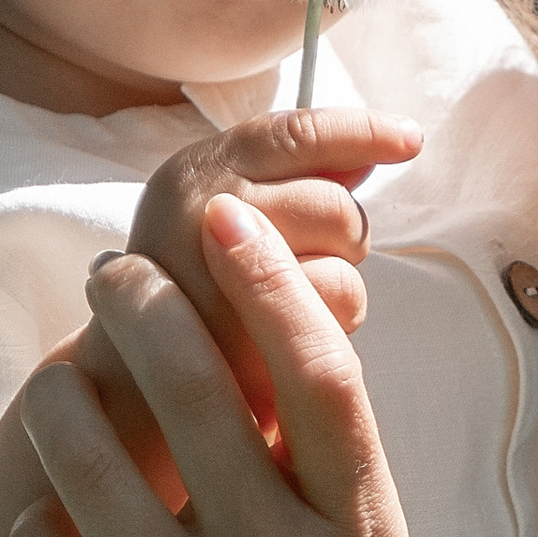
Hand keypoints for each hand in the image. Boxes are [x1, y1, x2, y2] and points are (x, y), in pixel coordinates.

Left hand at [9, 196, 421, 536]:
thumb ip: (339, 462)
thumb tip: (298, 314)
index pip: (320, 378)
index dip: (271, 281)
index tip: (225, 219)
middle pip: (194, 390)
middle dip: (139, 302)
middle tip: (113, 272)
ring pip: (92, 460)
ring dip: (62, 395)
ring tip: (61, 378)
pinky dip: (40, 517)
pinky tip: (53, 512)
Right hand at [87, 108, 421, 476]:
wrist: (127, 404)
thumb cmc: (190, 312)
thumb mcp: (218, 233)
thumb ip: (285, 189)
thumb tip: (366, 157)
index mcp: (189, 176)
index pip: (296, 134)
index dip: (362, 132)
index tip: (410, 139)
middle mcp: (196, 211)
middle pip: (334, 200)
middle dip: (342, 236)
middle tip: (301, 273)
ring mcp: (220, 271)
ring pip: (344, 251)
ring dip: (340, 285)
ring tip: (286, 316)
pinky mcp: (247, 331)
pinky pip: (339, 301)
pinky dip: (334, 327)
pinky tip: (288, 350)